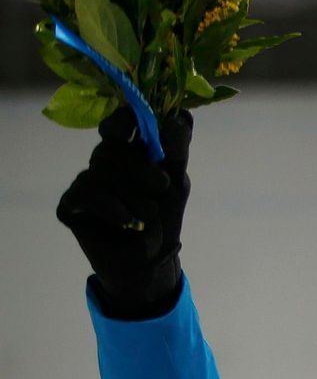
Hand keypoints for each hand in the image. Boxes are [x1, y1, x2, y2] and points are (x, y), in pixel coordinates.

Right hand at [56, 108, 193, 318]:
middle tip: (161, 186)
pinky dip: (111, 207)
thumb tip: (180, 116)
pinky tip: (126, 221)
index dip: (125, 120)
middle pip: (113, 148)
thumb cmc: (163, 220)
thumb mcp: (176, 183)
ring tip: (147, 216)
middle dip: (140, 167)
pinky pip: (86, 194)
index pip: (119, 124)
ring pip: (101, 171)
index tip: (137, 128)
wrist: (150, 262)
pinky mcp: (72, 204)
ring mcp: (86, 183)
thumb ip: (176, 150)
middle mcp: (105, 163)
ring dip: (132, 196)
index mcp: (129, 153)